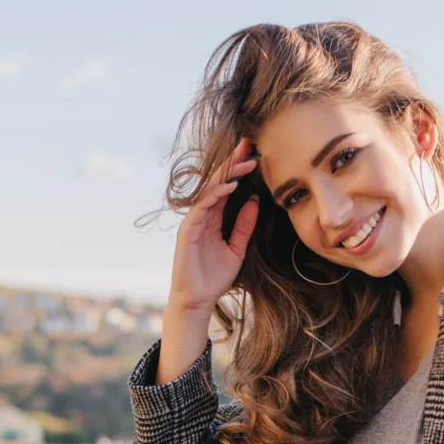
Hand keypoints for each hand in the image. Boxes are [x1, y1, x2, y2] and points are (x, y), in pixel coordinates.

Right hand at [167, 139, 258, 317]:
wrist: (198, 300)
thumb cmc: (214, 277)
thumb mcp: (237, 248)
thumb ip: (244, 226)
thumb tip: (255, 201)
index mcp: (214, 218)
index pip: (227, 187)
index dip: (239, 170)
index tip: (255, 154)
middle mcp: (202, 215)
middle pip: (218, 182)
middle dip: (233, 162)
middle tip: (249, 143)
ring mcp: (194, 221)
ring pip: (210, 189)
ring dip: (229, 174)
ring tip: (247, 162)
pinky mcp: (187, 230)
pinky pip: (202, 206)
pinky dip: (216, 194)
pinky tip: (231, 185)